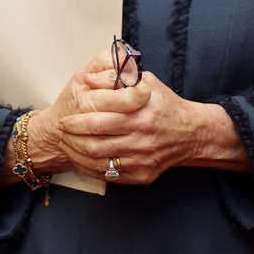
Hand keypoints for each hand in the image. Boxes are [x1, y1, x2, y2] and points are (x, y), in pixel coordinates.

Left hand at [55, 68, 203, 183]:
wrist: (191, 133)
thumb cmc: (165, 105)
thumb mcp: (146, 83)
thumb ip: (118, 78)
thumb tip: (90, 79)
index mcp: (140, 114)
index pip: (99, 120)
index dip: (76, 120)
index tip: (65, 117)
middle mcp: (141, 138)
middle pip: (94, 143)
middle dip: (72, 138)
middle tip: (62, 131)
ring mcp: (141, 159)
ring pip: (99, 161)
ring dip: (77, 154)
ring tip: (67, 144)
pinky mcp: (142, 175)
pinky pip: (109, 175)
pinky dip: (91, 168)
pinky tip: (82, 159)